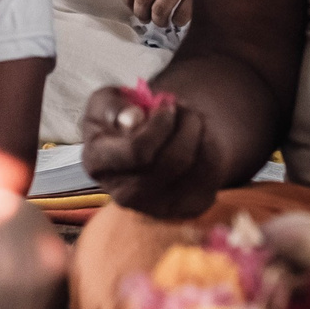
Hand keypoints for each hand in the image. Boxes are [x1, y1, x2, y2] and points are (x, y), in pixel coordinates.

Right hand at [80, 84, 217, 219]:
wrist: (149, 138)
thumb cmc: (125, 117)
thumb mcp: (108, 100)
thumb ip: (112, 106)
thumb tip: (132, 118)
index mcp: (98, 163)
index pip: (137, 152)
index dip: (159, 125)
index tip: (164, 106)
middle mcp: (123, 194)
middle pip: (172, 161)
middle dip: (186, 123)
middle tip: (182, 106)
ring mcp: (157, 207)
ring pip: (195, 166)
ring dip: (198, 130)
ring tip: (189, 117)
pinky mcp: (187, 208)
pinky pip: (211, 174)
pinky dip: (210, 147)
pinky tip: (197, 138)